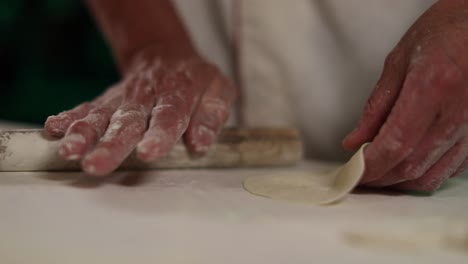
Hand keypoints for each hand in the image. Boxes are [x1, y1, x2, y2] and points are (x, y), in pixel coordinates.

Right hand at [45, 48, 236, 175]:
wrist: (166, 56)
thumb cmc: (195, 79)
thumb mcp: (218, 90)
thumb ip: (211, 115)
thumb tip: (201, 143)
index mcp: (177, 93)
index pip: (168, 116)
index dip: (158, 135)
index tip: (147, 153)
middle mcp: (146, 96)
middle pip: (128, 121)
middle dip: (111, 144)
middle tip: (96, 164)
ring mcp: (123, 98)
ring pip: (102, 116)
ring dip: (84, 134)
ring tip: (70, 151)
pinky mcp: (107, 101)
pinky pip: (87, 108)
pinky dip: (70, 118)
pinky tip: (54, 128)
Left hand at [343, 0, 467, 190]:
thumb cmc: (443, 32)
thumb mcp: (400, 60)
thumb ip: (376, 106)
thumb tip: (354, 141)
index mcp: (432, 86)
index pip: (396, 144)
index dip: (370, 167)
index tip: (351, 174)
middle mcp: (457, 111)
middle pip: (412, 165)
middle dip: (380, 178)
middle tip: (358, 177)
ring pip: (432, 174)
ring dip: (400, 182)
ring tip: (378, 175)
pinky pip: (452, 168)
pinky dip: (424, 175)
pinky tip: (407, 166)